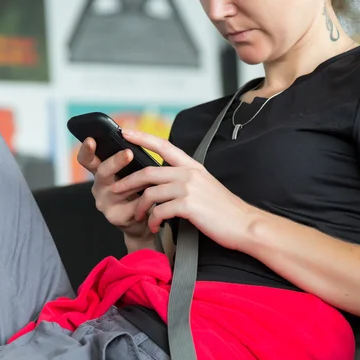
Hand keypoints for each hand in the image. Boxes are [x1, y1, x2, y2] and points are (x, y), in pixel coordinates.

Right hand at [77, 137, 153, 242]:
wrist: (145, 221)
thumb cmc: (139, 191)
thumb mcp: (131, 172)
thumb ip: (127, 159)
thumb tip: (134, 138)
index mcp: (100, 171)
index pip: (87, 159)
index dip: (86, 149)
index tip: (91, 140)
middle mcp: (99, 186)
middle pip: (102, 172)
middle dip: (115, 161)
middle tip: (128, 153)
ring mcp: (105, 202)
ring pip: (120, 188)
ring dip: (137, 181)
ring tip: (152, 174)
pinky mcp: (115, 216)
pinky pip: (132, 204)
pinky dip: (145, 199)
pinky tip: (154, 196)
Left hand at [111, 129, 255, 250]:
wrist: (244, 224)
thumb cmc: (224, 209)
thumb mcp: (205, 185)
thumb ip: (185, 179)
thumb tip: (164, 182)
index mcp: (192, 166)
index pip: (163, 145)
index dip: (142, 137)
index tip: (125, 132)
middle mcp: (189, 174)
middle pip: (148, 171)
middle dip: (127, 181)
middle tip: (115, 189)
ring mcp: (189, 189)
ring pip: (151, 193)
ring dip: (139, 207)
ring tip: (138, 216)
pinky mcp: (188, 206)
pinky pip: (160, 211)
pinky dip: (153, 220)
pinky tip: (155, 227)